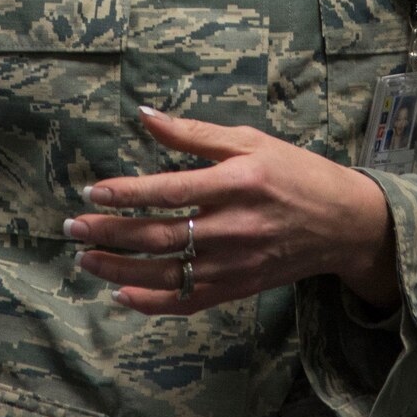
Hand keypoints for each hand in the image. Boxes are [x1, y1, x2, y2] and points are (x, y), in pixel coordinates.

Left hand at [67, 107, 400, 315]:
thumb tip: (144, 115)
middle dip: (111, 233)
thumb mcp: (250, 140)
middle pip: (161, 235)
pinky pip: (189, 300)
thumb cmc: (294, 172)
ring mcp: (236, 263)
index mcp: (237, 182)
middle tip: (73, 227)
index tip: (93, 191)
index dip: (127, 192)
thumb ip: (194, 133)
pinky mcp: (239, 287)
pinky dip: (153, 302)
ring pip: (168, 271)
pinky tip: (121, 295)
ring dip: (121, 269)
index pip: (170, 190)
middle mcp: (234, 226)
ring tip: (85, 260)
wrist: (344, 223)